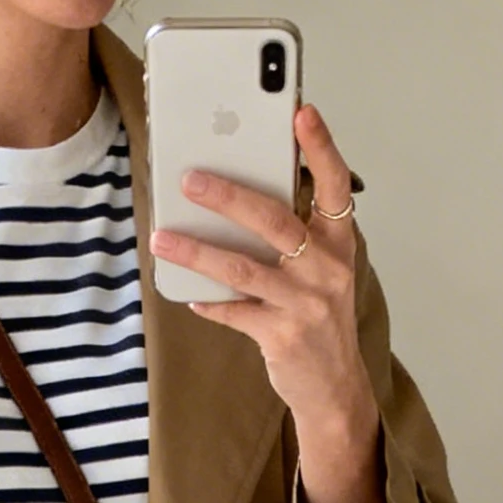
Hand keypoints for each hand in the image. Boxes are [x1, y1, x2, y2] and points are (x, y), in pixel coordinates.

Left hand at [150, 104, 391, 502]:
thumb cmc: (320, 321)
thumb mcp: (321, 273)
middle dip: (228, 195)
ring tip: (163, 237)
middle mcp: (326, 268)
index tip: (300, 112)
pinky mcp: (282, 337)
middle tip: (190, 178)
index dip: (319, 147)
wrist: (335, 390)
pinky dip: (208, 302)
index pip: (335, 185)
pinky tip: (187, 292)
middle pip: (274, 219)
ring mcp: (305, 303)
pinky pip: (234, 311)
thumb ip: (292, 238)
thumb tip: (234, 202)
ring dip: (197, 250)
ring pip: (242, 267)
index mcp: (339, 243)